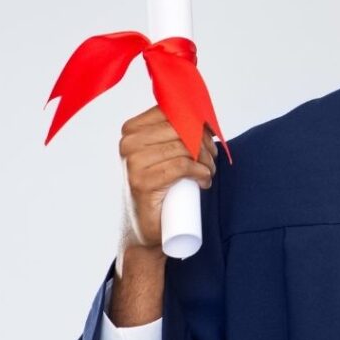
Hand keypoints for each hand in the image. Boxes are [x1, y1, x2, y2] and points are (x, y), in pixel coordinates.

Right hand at [117, 105, 217, 252]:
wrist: (144, 227)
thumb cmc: (160, 187)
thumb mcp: (164, 154)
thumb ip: (174, 133)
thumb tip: (205, 119)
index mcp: (131, 130)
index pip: (171, 111)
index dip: (197, 122)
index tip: (210, 136)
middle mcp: (128, 143)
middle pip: (181, 129)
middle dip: (205, 143)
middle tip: (211, 161)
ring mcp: (133, 162)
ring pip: (184, 148)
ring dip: (206, 161)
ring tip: (208, 173)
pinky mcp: (142, 181)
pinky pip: (182, 166)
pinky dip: (201, 173)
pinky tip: (204, 181)